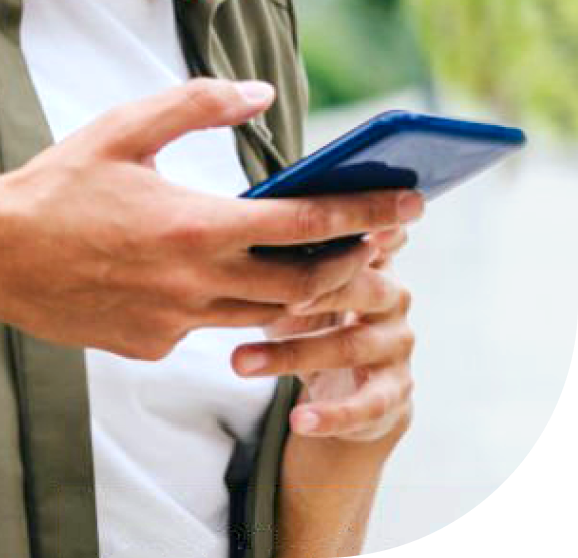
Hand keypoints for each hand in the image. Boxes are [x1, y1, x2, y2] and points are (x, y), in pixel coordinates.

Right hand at [0, 79, 414, 362]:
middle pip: (305, 285)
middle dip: (352, 263)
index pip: (305, 223)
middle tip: (378, 241)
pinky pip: (213, 330)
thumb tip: (261, 95)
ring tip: (323, 264)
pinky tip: (225, 279)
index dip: (365, 213)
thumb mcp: (125, 127)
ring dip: (303, 292)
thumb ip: (198, 104)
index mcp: (195, 224)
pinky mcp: (153, 346)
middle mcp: (195, 283)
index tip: (408, 205)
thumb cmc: (58, 183)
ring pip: (267, 317)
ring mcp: (176, 323)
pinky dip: (236, 307)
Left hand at [232, 218, 416, 443]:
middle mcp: (393, 297)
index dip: (351, 230)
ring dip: (291, 355)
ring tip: (240, 361)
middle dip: (313, 290)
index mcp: (372, 258)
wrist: (351, 386)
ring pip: (349, 345)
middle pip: (360, 287)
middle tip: (267, 296)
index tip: (318, 225)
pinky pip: (366, 405)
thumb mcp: (302, 278)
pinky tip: (299, 420)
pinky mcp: (394, 392)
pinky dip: (331, 415)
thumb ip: (287, 249)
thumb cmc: (313, 311)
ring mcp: (397, 345)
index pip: (371, 234)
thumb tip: (239, 215)